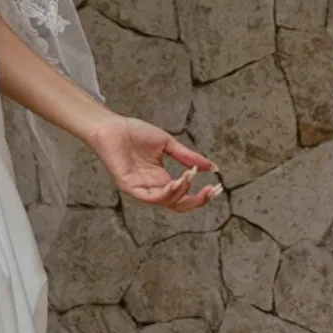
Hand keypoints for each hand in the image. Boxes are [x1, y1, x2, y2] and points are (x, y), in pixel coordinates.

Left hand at [91, 114, 221, 212]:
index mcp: (162, 179)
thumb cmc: (136, 133)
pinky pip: (151, 197)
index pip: (185, 195)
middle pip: (179, 205)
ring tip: (190, 175)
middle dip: (198, 200)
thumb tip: (213, 168)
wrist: (112, 126)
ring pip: (167, 202)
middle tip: (213, 190)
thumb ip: (189, 157)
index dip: (202, 195)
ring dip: (182, 191)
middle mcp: (153, 188)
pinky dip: (167, 192)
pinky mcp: (129, 187)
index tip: (219, 186)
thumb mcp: (168, 144)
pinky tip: (177, 181)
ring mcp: (141, 189)